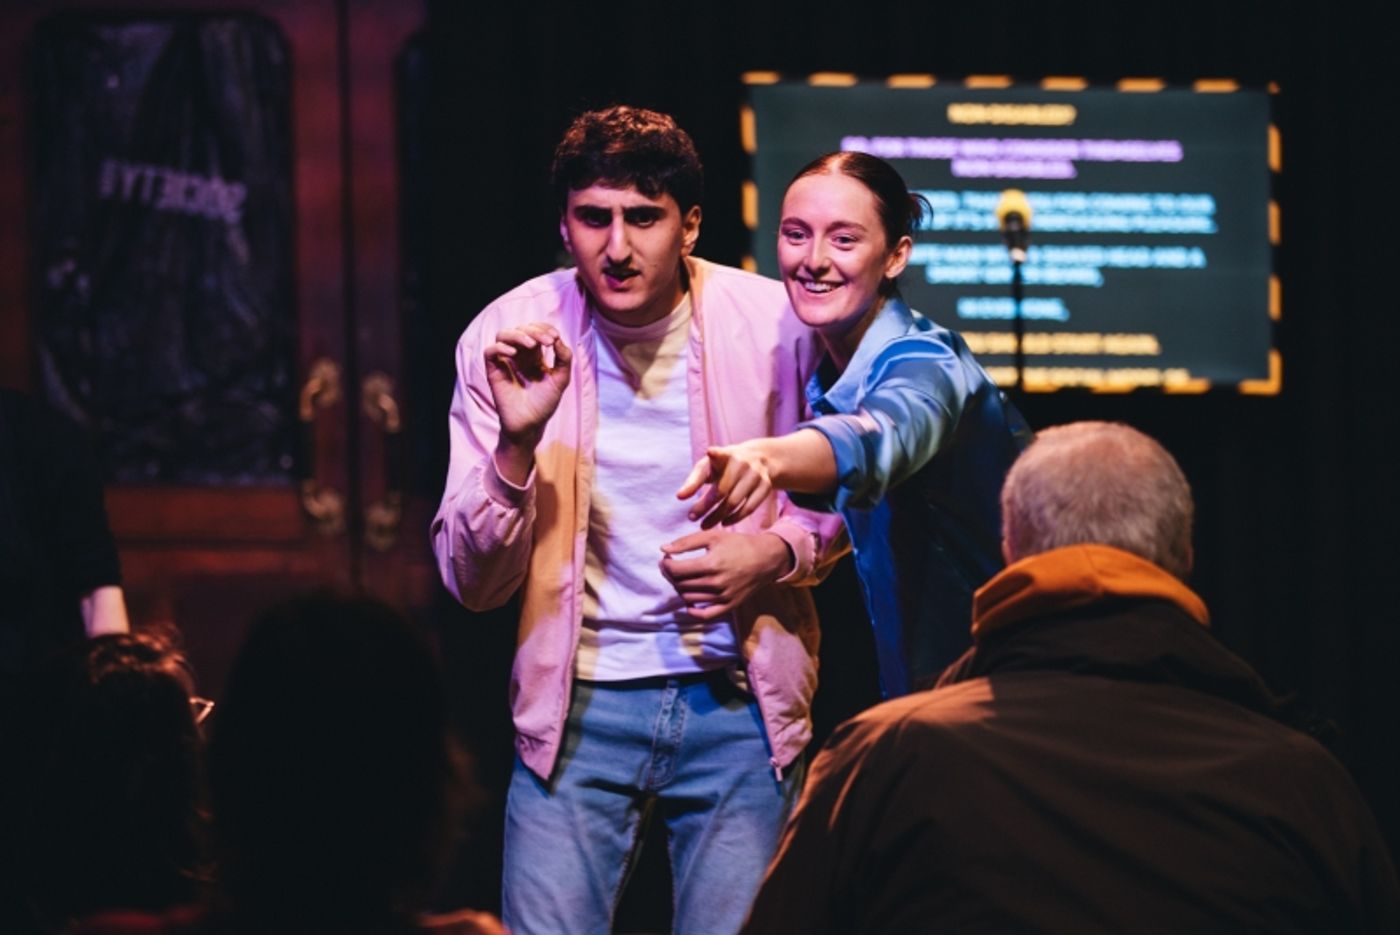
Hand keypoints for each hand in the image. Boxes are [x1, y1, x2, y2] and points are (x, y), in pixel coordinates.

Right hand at [485, 323, 572, 445]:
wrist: (530, 425)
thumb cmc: (544, 403)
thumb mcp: (561, 379)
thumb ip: (564, 358)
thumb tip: (558, 338)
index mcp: (534, 355)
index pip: (536, 331)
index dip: (544, 329)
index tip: (554, 337)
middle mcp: (519, 355)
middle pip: (520, 329)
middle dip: (534, 331)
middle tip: (546, 342)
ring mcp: (505, 362)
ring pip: (503, 335)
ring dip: (517, 335)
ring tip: (531, 345)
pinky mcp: (493, 371)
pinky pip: (490, 351)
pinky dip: (500, 348)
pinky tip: (514, 354)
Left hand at [659, 529, 792, 620]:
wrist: (766, 559)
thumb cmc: (738, 544)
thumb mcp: (713, 536)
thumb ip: (686, 542)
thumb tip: (663, 548)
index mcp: (711, 564)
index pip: (676, 570)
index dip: (665, 564)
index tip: (666, 558)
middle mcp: (716, 583)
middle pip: (680, 584)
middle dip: (670, 574)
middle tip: (671, 566)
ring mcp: (723, 597)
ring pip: (688, 598)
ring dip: (679, 588)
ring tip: (682, 578)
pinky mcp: (729, 606)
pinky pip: (705, 615)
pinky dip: (693, 611)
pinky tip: (689, 602)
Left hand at [676, 442, 772, 528]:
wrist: (759, 458)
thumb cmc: (724, 466)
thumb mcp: (708, 468)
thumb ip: (693, 481)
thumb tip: (679, 497)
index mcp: (725, 455)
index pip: (719, 454)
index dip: (716, 453)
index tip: (710, 452)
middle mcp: (742, 462)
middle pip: (722, 489)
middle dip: (704, 506)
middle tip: (691, 518)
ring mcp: (755, 474)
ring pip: (734, 501)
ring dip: (717, 516)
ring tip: (704, 525)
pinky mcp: (765, 486)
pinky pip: (749, 508)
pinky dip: (735, 518)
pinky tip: (724, 523)